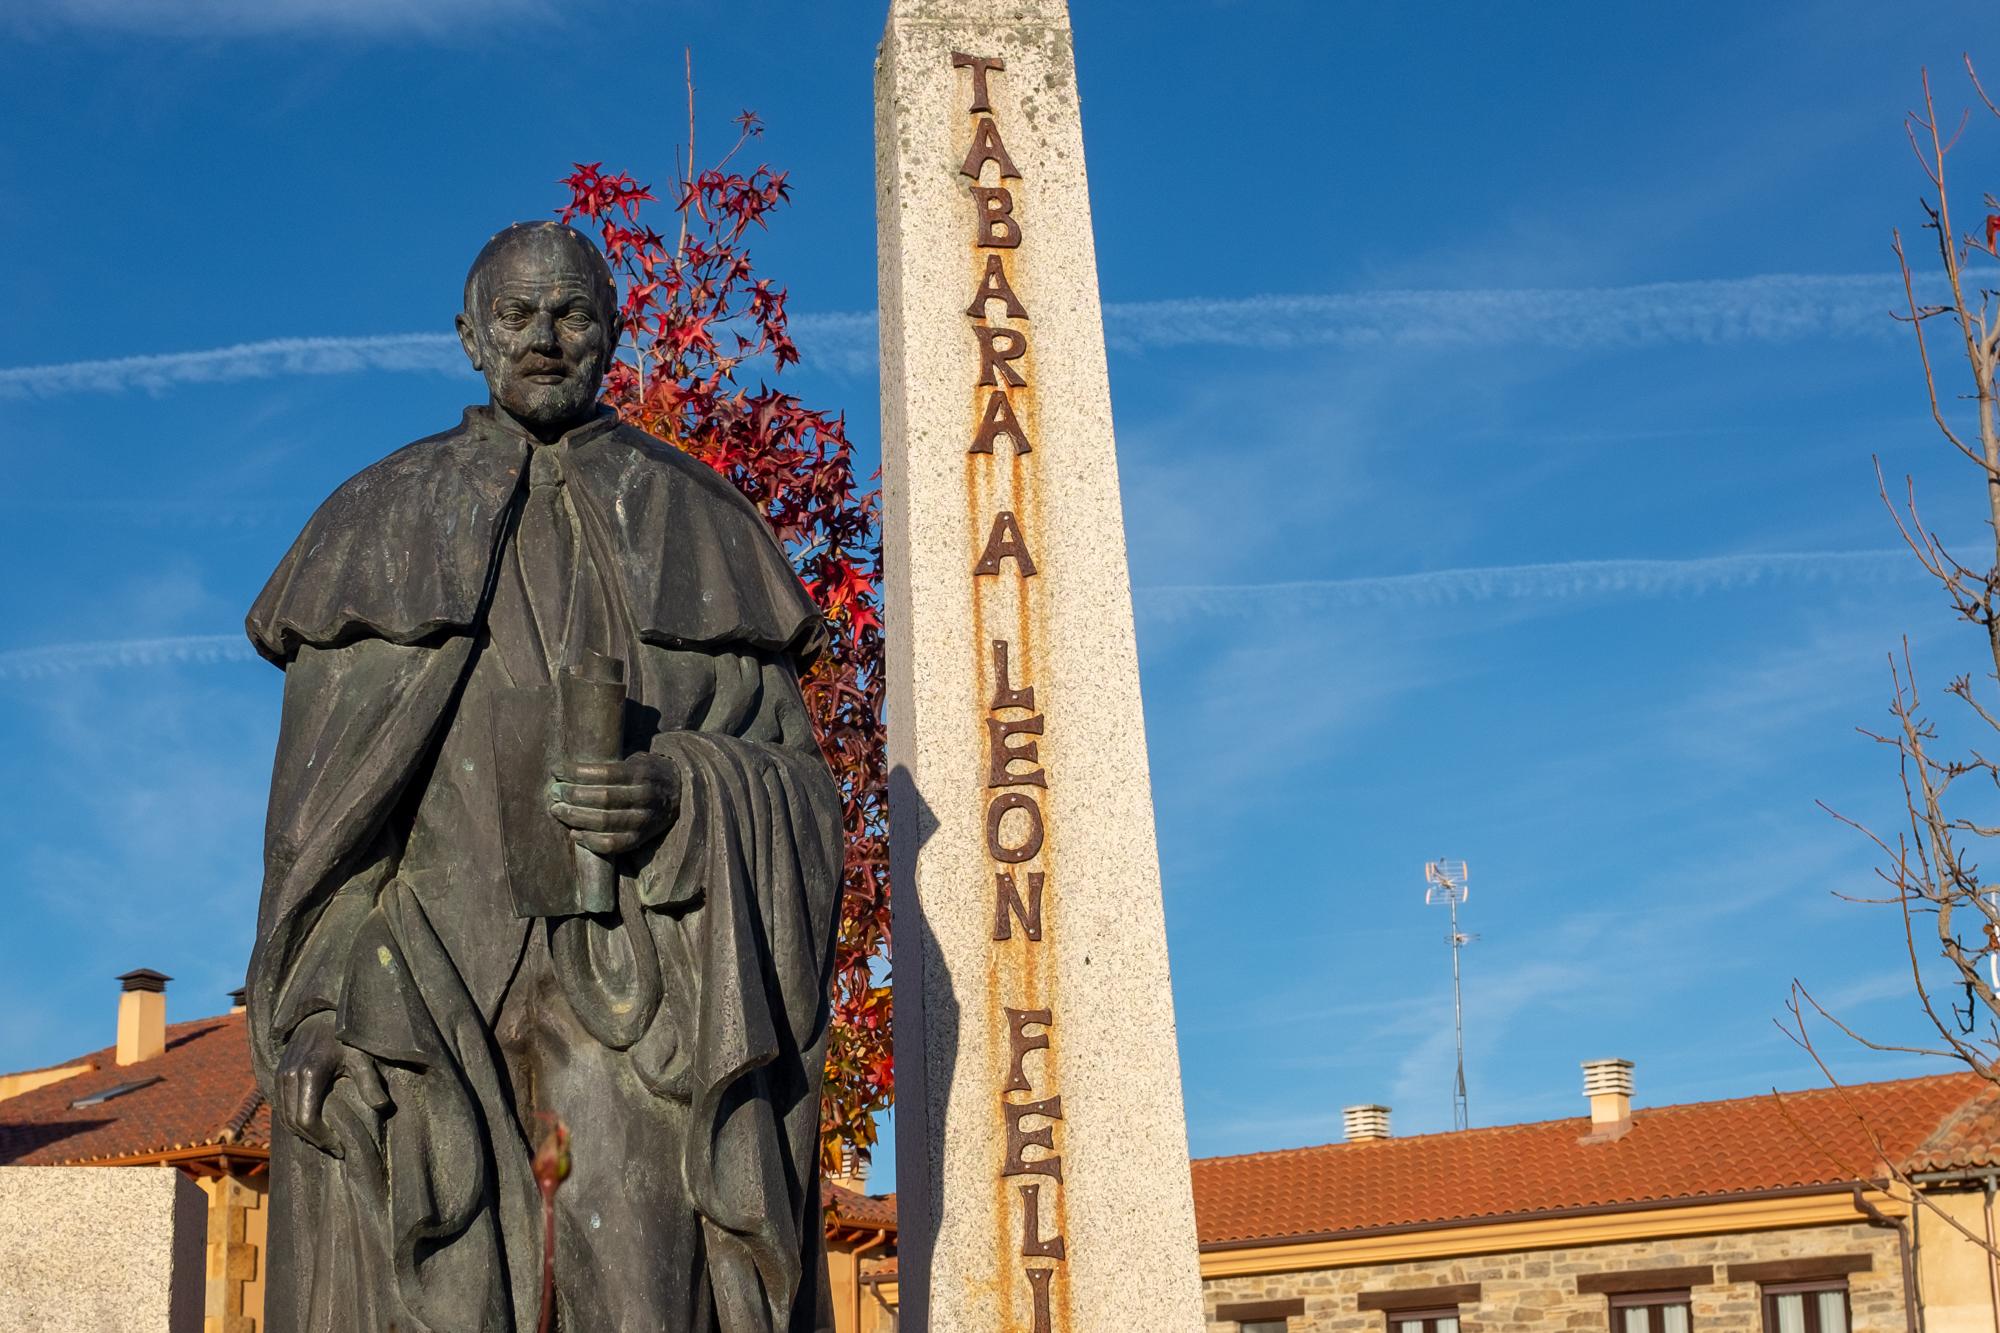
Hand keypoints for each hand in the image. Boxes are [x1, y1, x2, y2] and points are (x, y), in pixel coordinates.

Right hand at [275, 1013, 390, 1157]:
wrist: (322, 1015)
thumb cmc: (346, 1037)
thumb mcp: (362, 1056)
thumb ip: (370, 1081)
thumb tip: (382, 1106)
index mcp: (309, 1074)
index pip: (306, 1120)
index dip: (322, 1138)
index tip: (341, 1146)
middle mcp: (289, 1076)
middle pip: (293, 1122)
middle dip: (314, 1140)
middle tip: (336, 1148)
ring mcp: (280, 1075)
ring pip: (284, 1117)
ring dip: (303, 1133)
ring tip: (327, 1140)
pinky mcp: (277, 1075)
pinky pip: (281, 1107)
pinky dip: (294, 1121)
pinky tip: (314, 1126)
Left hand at [552, 752, 677, 855]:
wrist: (682, 793)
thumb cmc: (648, 773)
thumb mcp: (637, 760)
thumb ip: (611, 765)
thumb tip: (569, 770)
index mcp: (642, 773)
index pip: (605, 773)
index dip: (577, 772)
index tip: (557, 769)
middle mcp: (645, 797)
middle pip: (603, 798)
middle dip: (572, 795)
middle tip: (555, 792)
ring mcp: (644, 820)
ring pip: (604, 822)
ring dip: (576, 817)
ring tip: (557, 810)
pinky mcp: (641, 838)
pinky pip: (612, 844)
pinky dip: (590, 841)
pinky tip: (575, 833)